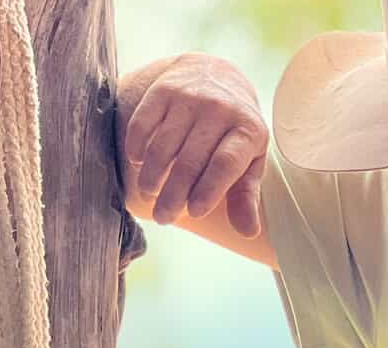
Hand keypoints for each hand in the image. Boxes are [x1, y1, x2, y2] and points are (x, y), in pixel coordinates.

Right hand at [118, 54, 267, 235]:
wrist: (217, 75)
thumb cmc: (234, 134)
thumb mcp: (249, 161)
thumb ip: (246, 197)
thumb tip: (248, 233)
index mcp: (246, 130)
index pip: (225, 163)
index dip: (209, 189)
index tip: (194, 213)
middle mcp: (218, 109)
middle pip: (191, 160)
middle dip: (174, 193)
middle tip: (164, 218)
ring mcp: (189, 97)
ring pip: (164, 144)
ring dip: (152, 174)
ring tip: (149, 195)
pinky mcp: (163, 90)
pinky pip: (144, 122)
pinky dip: (137, 145)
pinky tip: (137, 163)